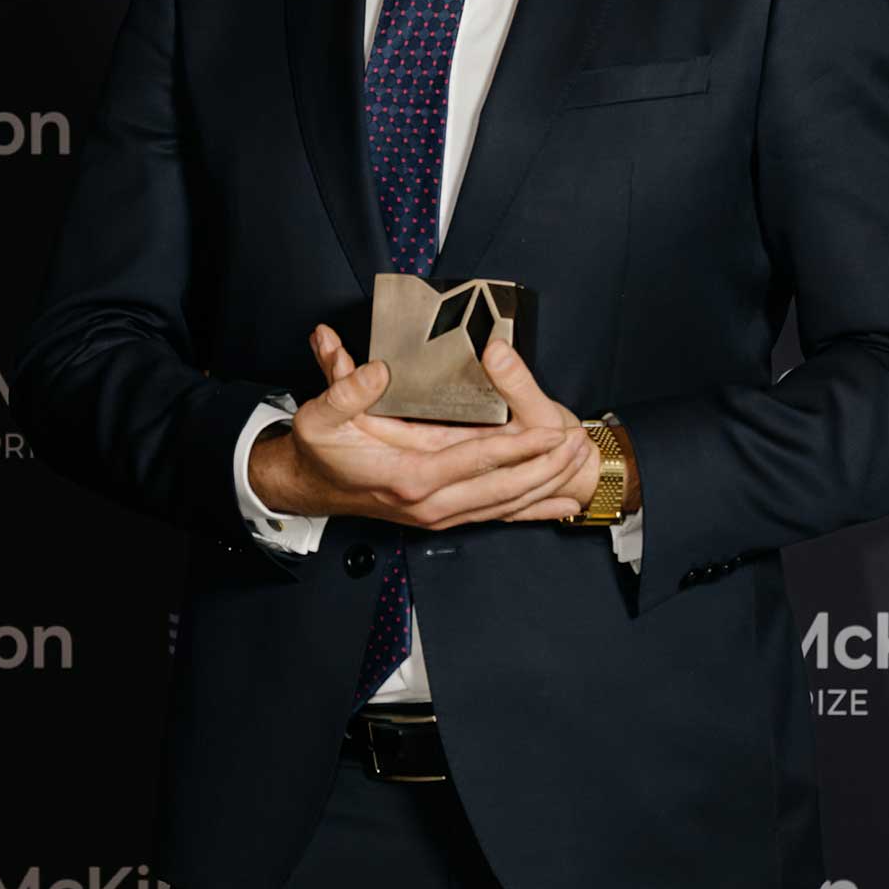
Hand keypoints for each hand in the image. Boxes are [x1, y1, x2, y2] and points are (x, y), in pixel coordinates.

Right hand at [250, 323, 592, 531]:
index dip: (515, 446)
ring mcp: (438, 516)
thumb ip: (345, 388)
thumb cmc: (318, 451)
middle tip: (578, 441)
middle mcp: (430, 504)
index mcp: (407, 477)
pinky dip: (533, 511)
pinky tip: (562, 506)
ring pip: (506, 504)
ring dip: (546, 485)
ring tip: (579, 462)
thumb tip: (377, 370)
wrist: (309, 488)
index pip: (474, 459)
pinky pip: (497, 517)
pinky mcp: (443, 518)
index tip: (548, 429)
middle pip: (502, 488)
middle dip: (546, 466)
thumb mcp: (319, 415)